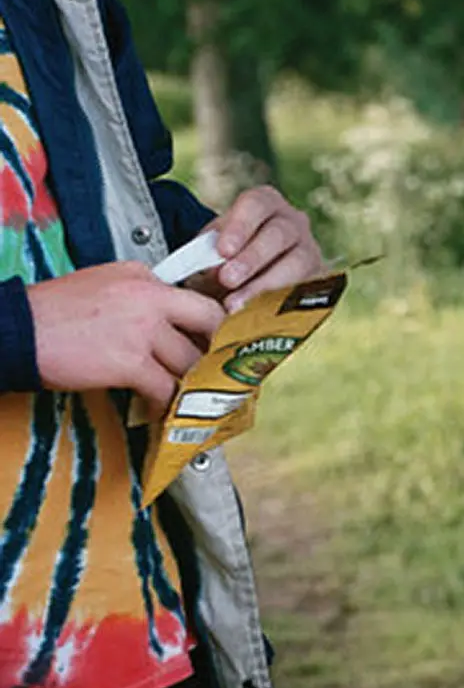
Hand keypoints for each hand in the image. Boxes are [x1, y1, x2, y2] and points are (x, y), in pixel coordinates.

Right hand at [28, 262, 225, 409]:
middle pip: (211, 323)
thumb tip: (168, 314)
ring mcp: (142, 330)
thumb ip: (141, 292)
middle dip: (219, 349)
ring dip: (192, 382)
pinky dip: (166, 404)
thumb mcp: (103, 282)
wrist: (16, 330)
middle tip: (219, 369)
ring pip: (191, 361)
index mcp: (145, 277)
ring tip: (190, 396)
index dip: (214, 324)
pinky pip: (165, 388)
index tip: (218, 341)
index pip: (198, 297)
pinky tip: (160, 410)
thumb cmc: (53, 311)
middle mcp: (150, 298)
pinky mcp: (129, 362)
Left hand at [201, 186, 324, 312]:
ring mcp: (309, 249)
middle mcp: (293, 221)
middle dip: (252, 259)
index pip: (256, 205)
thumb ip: (206, 255)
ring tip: (236, 306)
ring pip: (297, 262)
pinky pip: (305, 288)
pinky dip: (279, 303)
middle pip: (279, 234)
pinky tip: (257, 317)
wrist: (244, 280)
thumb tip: (211, 270)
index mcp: (264, 204)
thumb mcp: (210, 250)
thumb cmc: (223, 259)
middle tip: (227, 280)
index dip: (240, 227)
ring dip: (266, 285)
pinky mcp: (317, 278)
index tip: (223, 251)